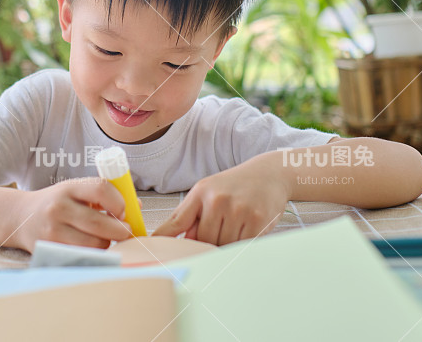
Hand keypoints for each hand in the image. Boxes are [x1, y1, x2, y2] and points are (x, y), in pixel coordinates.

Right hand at [15, 178, 132, 251]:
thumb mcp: (76, 191)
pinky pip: (85, 256)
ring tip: (104, 238)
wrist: (21, 217)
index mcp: (69, 188)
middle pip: (100, 223)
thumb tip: (137, 206)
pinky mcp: (52, 250)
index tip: (123, 211)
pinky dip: (95, 253)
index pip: (101, 189)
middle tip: (125, 231)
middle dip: (120, 230)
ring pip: (95, 244)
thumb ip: (105, 195)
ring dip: (107, 243)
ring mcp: (53, 231)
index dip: (119, 202)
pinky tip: (91, 246)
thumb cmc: (58, 202)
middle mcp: (58, 208)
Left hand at [153, 158, 289, 244]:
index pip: (177, 221)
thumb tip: (181, 243)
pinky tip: (248, 228)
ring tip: (237, 225)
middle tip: (223, 228)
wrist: (269, 174)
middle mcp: (218, 200)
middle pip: (203, 240)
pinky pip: (242, 246)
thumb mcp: (209, 191)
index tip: (152, 248)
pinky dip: (242, 244)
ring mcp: (238, 210)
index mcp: (201, 192)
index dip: (164, 238)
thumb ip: (192, 216)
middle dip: (209, 241)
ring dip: (227, 243)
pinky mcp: (258, 221)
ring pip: (222, 246)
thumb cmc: (234, 187)